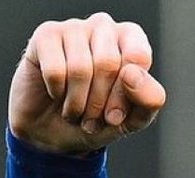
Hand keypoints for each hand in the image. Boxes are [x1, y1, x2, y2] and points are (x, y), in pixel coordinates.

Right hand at [8, 13, 166, 154]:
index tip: (115, 116)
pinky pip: (55, 70)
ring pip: (80, 68)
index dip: (125, 94)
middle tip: (92, 118)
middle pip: (108, 63)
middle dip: (99, 102)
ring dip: (77, 103)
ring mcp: (74, 28)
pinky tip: (57, 94)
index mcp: (132, 40)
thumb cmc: (98, 119)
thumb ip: (149, 100)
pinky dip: (57, 93)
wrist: (55, 133)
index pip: (137, 57)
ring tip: (76, 112)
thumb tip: (132, 75)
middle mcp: (104, 27)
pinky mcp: (45, 36)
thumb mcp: (132, 119)